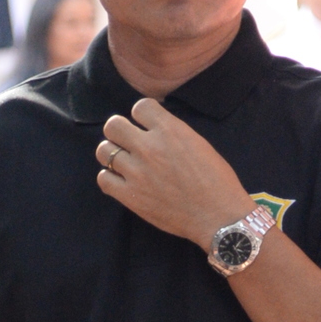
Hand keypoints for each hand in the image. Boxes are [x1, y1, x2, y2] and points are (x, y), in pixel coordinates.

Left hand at [96, 100, 252, 246]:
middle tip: (127, 142)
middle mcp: (149, 147)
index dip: (141, 116)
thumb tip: (153, 129)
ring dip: (111, 154)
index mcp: (170, 130)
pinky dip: (109, 178)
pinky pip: (103, 179)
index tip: (145, 125)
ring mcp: (137, 172)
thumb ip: (171, 132)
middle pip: (113, 126)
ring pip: (104, 151)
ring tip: (123, 162)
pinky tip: (121, 181)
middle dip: (119, 131)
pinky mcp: (130, 196)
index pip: (139, 106)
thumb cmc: (214, 179)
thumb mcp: (197, 143)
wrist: (217, 214)